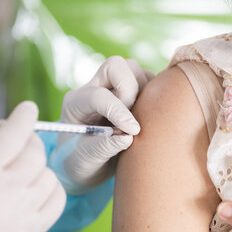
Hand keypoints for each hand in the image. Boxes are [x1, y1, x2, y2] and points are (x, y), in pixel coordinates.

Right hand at [0, 102, 64, 231]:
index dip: (23, 119)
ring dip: (37, 163)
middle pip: (33, 155)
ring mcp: (17, 222)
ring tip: (19, 165)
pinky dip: (50, 186)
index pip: (9, 140)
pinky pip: (57, 201)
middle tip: (18, 138)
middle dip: (29, 138)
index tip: (27, 109)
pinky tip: (33, 184)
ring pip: (47, 176)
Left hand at [59, 56, 154, 188]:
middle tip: (134, 119)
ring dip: (145, 91)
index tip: (133, 131)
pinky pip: (150, 80)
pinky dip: (155, 95)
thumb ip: (103, 148)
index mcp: (76, 102)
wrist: (86, 165)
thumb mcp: (86, 161)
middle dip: (131, 89)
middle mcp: (94, 87)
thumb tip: (128, 136)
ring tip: (142, 119)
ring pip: (135, 70)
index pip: (99, 96)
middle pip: (116, 65)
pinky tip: (152, 116)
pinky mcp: (132, 90)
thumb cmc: (82, 163)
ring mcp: (114, 86)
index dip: (119, 111)